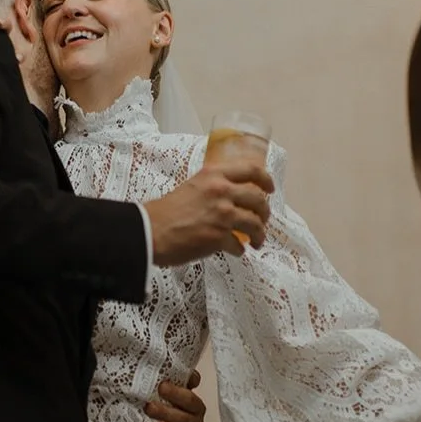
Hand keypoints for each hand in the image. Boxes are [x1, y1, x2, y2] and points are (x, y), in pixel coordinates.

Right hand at [145, 159, 273, 266]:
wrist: (150, 230)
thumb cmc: (166, 211)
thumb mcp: (192, 186)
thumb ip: (212, 186)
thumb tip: (229, 196)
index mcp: (214, 175)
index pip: (251, 170)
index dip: (266, 179)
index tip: (270, 188)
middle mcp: (222, 191)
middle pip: (258, 199)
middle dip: (265, 213)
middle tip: (263, 220)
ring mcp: (222, 214)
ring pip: (255, 224)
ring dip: (260, 235)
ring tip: (257, 241)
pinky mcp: (219, 237)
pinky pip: (240, 245)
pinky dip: (240, 250)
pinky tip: (236, 251)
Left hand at [146, 369, 207, 421]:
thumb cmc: (158, 416)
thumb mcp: (158, 400)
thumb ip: (167, 386)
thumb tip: (173, 373)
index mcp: (192, 406)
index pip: (190, 398)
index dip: (178, 393)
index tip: (161, 387)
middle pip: (189, 416)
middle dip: (169, 411)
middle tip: (149, 407)